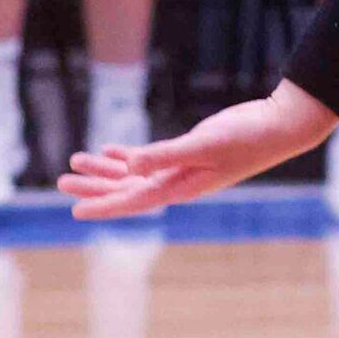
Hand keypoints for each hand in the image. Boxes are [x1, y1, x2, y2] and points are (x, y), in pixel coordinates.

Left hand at [59, 82, 332, 218]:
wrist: (276, 127)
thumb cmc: (245, 139)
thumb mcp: (203, 145)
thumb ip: (164, 156)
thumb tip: (130, 167)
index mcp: (180, 188)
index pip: (132, 200)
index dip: (102, 205)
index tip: (74, 209)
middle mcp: (176, 183)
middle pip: (126, 189)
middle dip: (94, 185)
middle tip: (62, 180)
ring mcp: (181, 168)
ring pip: (133, 174)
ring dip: (105, 169)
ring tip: (75, 161)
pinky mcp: (187, 152)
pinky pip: (148, 158)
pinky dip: (127, 155)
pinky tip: (109, 150)